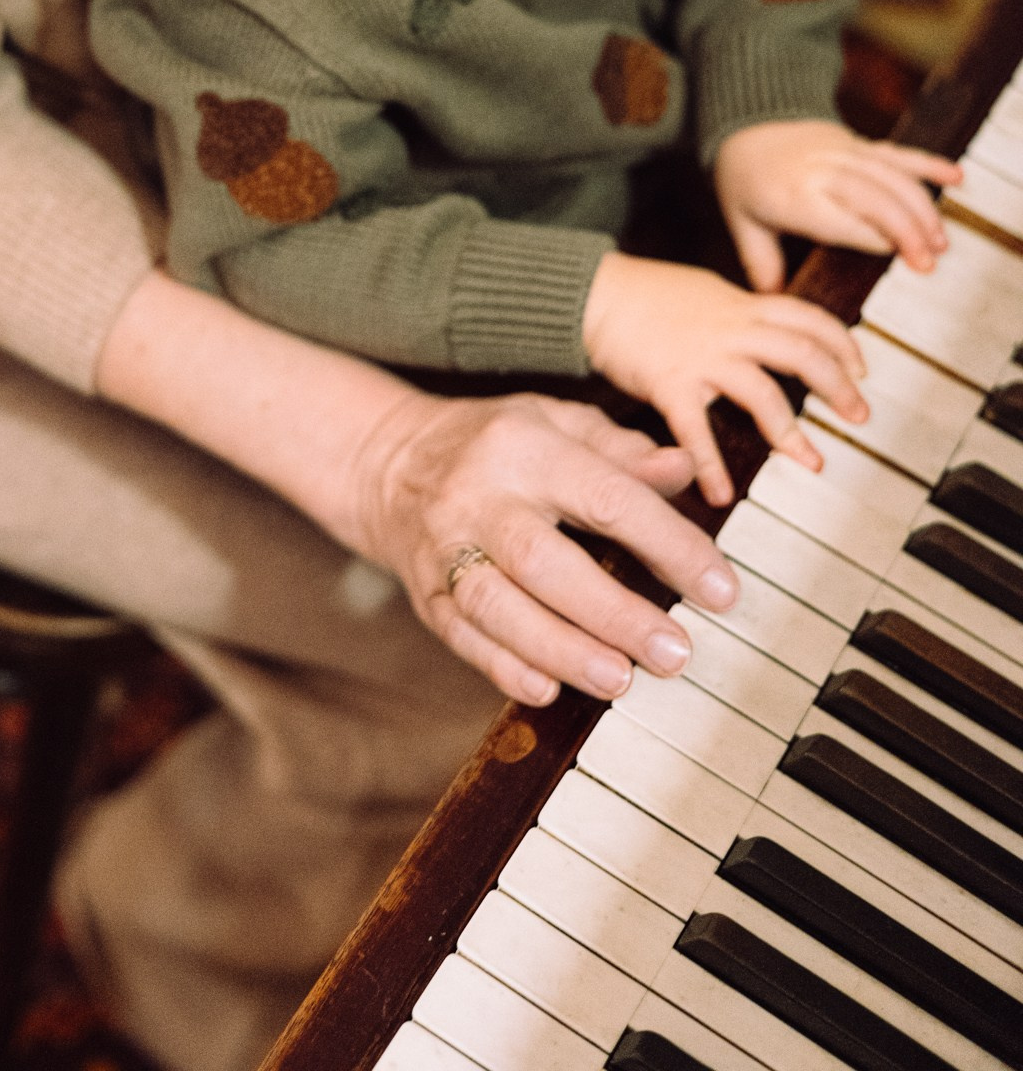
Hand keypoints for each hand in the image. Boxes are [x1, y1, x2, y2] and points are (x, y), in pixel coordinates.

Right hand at [352, 388, 738, 707]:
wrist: (391, 464)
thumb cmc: (494, 443)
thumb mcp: (558, 422)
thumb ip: (622, 451)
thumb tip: (685, 470)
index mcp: (525, 446)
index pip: (607, 497)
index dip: (670, 544)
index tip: (720, 589)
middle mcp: (479, 497)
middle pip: (547, 561)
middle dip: (614, 614)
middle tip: (675, 652)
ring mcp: (446, 548)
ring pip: (500, 608)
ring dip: (563, 650)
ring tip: (621, 680)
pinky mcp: (427, 594)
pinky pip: (463, 637)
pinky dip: (505, 667)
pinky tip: (550, 689)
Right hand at [582, 250, 866, 505]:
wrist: (595, 293)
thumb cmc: (644, 294)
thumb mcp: (705, 290)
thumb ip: (738, 312)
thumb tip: (767, 324)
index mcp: (742, 306)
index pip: (809, 318)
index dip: (843, 344)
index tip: (860, 368)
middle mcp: (731, 329)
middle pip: (803, 353)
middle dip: (839, 387)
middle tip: (858, 416)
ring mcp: (702, 356)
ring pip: (765, 392)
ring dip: (793, 432)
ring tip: (812, 462)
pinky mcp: (669, 382)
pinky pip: (697, 429)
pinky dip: (711, 464)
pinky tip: (720, 492)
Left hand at [715, 119, 961, 291]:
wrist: (745, 126)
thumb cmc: (744, 182)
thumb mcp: (742, 224)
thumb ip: (761, 264)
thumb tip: (774, 303)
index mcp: (793, 196)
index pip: (840, 218)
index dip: (872, 236)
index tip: (896, 257)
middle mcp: (823, 171)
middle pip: (875, 198)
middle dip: (907, 230)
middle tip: (929, 263)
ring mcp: (844, 153)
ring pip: (893, 176)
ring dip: (923, 207)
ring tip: (941, 241)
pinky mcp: (858, 143)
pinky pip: (898, 152)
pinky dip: (929, 163)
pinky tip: (957, 177)